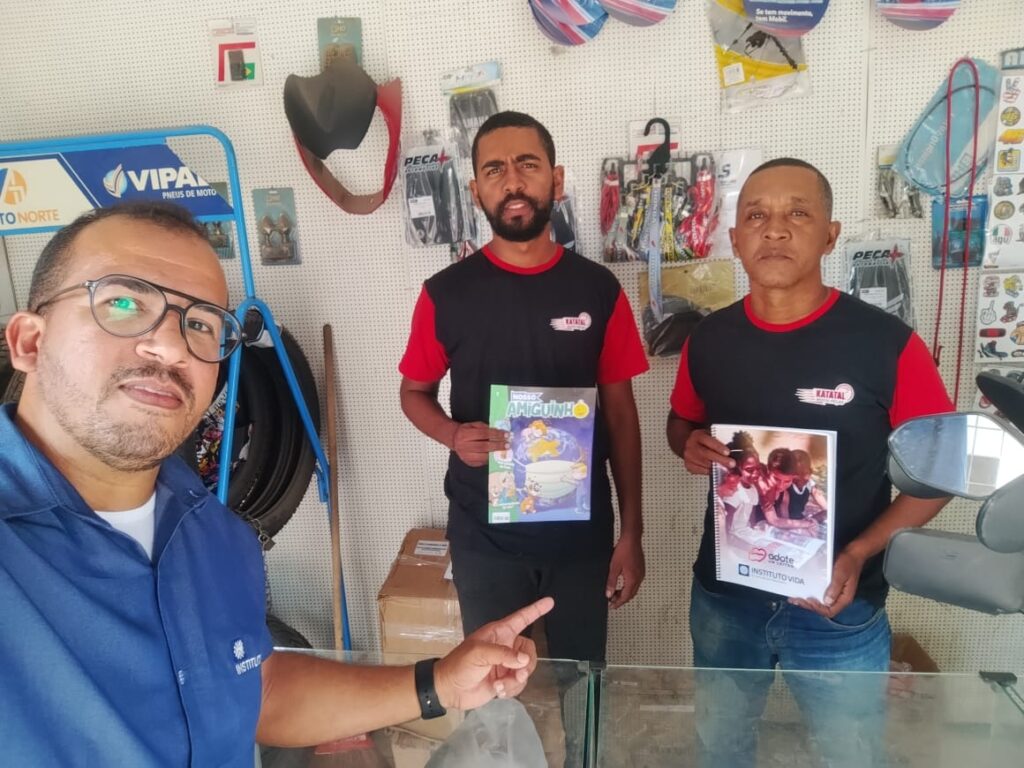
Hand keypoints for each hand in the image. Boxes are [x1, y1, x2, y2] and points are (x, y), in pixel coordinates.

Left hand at [433, 597, 553, 710]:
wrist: (449, 690)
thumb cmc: (460, 664)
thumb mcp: (479, 654)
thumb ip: (503, 654)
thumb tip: (524, 660)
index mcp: (499, 633)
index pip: (521, 619)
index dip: (536, 610)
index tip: (550, 602)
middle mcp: (505, 647)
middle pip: (529, 651)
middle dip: (526, 664)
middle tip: (518, 673)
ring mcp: (506, 665)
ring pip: (526, 669)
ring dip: (516, 680)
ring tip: (500, 685)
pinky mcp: (505, 681)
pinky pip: (520, 684)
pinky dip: (511, 689)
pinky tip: (498, 691)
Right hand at [450, 422, 509, 466]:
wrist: (454, 439)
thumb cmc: (466, 431)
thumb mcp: (473, 425)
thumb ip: (484, 427)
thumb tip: (499, 432)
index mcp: (465, 434)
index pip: (483, 434)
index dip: (496, 434)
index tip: (506, 434)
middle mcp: (464, 446)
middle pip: (484, 446)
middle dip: (497, 445)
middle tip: (508, 444)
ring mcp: (466, 456)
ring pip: (483, 456)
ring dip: (496, 453)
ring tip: (505, 451)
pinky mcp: (469, 463)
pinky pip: (482, 462)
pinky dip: (491, 459)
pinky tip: (498, 455)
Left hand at [606, 535, 644, 608]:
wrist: (631, 538)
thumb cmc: (623, 550)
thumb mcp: (614, 567)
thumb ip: (611, 582)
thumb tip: (609, 594)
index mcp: (632, 579)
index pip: (626, 596)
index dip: (618, 603)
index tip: (612, 606)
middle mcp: (639, 578)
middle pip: (631, 594)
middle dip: (622, 599)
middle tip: (612, 601)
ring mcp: (641, 573)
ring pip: (634, 588)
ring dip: (625, 593)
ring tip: (616, 593)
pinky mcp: (641, 569)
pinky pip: (636, 582)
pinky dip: (629, 586)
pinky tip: (623, 584)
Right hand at [682, 429, 732, 475]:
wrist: (690, 445)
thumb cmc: (703, 441)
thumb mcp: (709, 435)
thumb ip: (718, 440)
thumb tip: (733, 447)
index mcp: (697, 435)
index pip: (707, 440)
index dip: (718, 447)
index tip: (727, 452)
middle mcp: (691, 445)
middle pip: (706, 454)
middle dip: (720, 459)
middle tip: (731, 463)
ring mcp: (688, 456)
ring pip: (704, 464)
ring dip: (717, 467)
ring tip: (726, 468)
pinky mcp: (688, 466)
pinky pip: (701, 471)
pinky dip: (710, 472)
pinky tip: (717, 471)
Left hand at [788, 550, 865, 617]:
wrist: (853, 553)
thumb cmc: (848, 563)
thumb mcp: (841, 574)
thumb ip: (835, 587)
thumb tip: (826, 601)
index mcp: (844, 598)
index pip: (830, 611)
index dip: (818, 608)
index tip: (807, 600)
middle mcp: (839, 598)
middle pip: (823, 608)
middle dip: (809, 606)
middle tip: (795, 600)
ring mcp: (834, 593)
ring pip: (820, 602)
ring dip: (808, 602)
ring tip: (795, 598)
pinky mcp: (830, 587)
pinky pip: (820, 594)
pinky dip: (810, 594)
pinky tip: (802, 591)